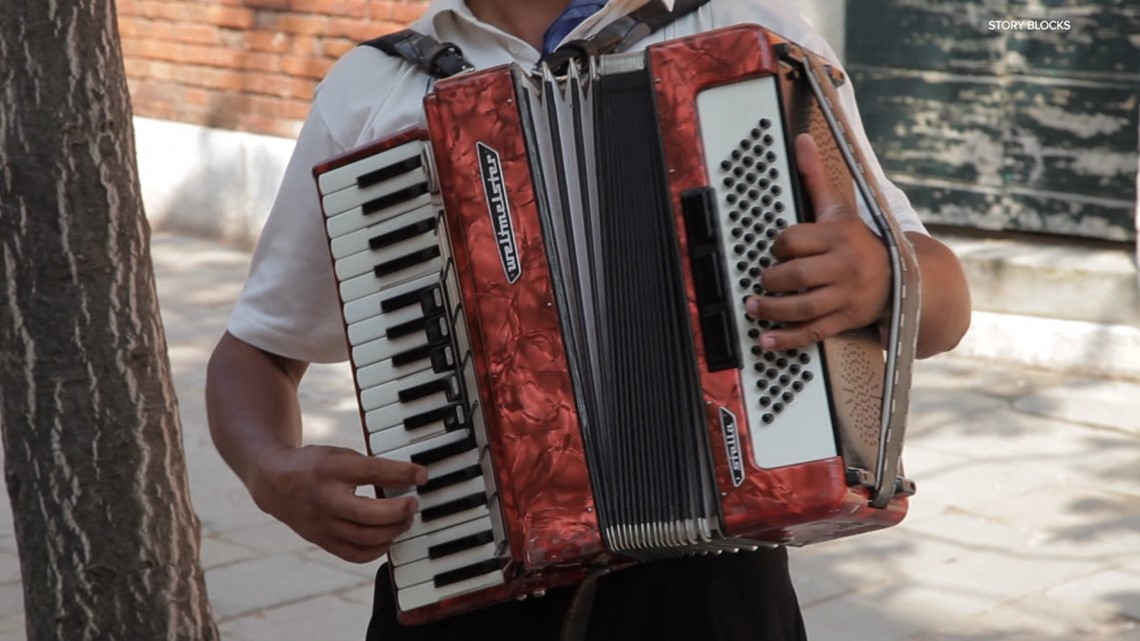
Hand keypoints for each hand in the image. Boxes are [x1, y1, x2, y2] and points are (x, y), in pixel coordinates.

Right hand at [248, 444, 426, 562]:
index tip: (421, 474)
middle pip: (368, 513)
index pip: (371, 471)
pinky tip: (389, 538)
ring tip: (406, 520)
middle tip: (414, 503)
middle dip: (398, 511)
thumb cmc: (317, 465)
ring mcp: (322, 524)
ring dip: (393, 531)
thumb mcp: (341, 454)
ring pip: (364, 538)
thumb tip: (410, 479)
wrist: (275, 483)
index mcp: (330, 469)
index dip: (401, 473)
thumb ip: (370, 466)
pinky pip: (355, 554)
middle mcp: (324, 499)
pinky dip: (378, 550)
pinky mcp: (322, 541)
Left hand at [744, 133, 889, 351]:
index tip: (777, 250)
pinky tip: (767, 340)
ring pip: (802, 306)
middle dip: (771, 279)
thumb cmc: (861, 241)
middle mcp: (843, 266)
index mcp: (838, 236)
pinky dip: (787, 338)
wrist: (905, 277)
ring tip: (753, 307)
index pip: (794, 240)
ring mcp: (845, 295)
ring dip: (772, 309)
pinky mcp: (846, 319)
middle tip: (762, 281)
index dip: (778, 246)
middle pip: (795, 274)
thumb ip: (815, 178)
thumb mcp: (840, 209)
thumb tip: (801, 140)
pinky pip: (813, 332)